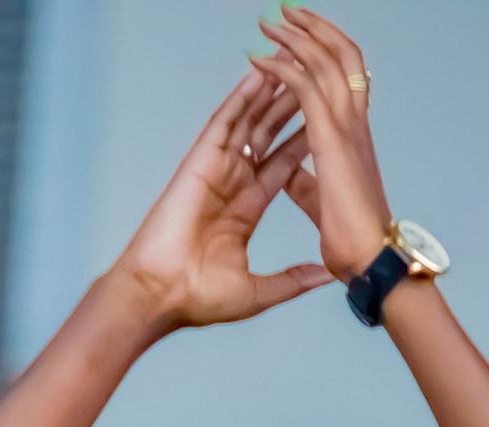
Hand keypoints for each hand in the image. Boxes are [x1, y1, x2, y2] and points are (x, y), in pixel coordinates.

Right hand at [113, 70, 330, 330]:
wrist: (163, 296)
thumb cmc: (199, 299)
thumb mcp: (258, 292)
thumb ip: (292, 281)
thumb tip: (326, 277)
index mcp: (246, 212)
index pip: (281, 168)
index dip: (302, 143)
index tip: (325, 121)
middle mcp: (232, 186)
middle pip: (267, 138)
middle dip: (289, 110)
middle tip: (313, 81)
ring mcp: (215, 172)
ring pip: (247, 124)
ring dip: (269, 95)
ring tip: (291, 65)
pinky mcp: (198, 163)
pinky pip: (222, 124)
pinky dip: (240, 99)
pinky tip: (258, 75)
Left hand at [252, 8, 392, 281]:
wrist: (369, 262)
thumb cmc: (353, 245)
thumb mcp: (322, 205)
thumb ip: (305, 184)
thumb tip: (286, 173)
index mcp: (352, 141)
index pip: (341, 84)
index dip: (321, 59)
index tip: (297, 44)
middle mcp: (354, 127)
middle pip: (339, 59)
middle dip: (311, 32)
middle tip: (286, 14)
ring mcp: (346, 129)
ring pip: (324, 63)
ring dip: (296, 38)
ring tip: (273, 20)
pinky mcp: (332, 139)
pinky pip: (305, 88)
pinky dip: (283, 70)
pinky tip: (262, 58)